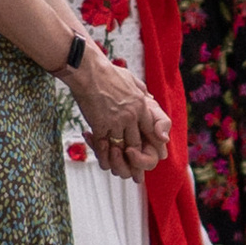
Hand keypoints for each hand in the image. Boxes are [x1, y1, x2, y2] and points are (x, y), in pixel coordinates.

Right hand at [74, 47, 168, 168]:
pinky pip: (103, 146)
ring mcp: (115, 121)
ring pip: (120, 147)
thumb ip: (142, 92)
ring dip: (119, 159)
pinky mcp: (100, 125)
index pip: (151, 129)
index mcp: (141, 105)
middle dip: (136, 159)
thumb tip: (150, 98)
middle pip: (137, 143)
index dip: (153, 144)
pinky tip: (103, 161)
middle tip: (137, 173)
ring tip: (119, 170)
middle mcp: (131, 116)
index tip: (156, 155)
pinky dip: (103, 155)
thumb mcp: (132, 81)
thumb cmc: (109, 74)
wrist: (89, 72)